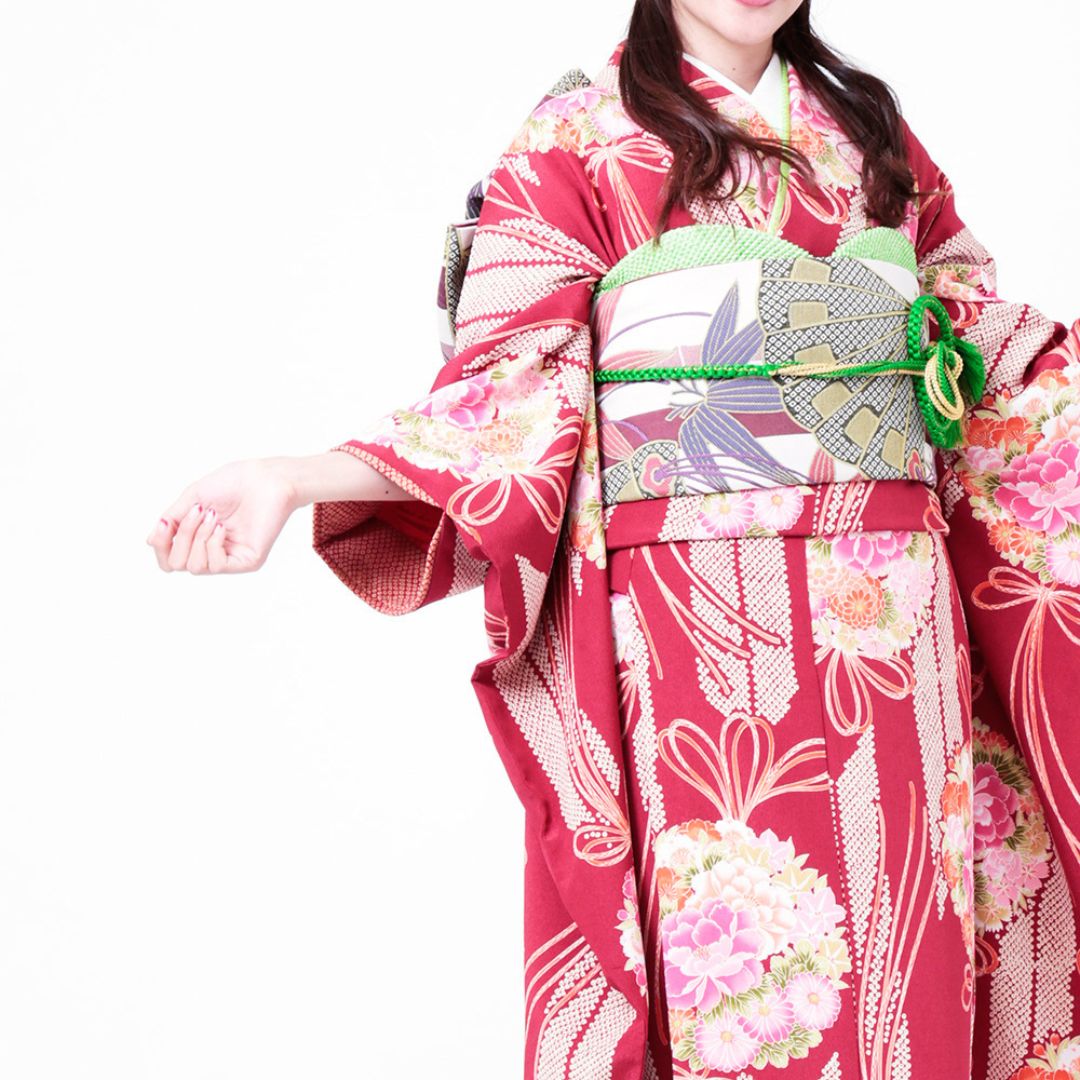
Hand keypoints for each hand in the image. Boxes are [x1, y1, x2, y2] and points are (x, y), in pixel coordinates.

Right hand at [145, 457, 297, 574]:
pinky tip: (222, 527)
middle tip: (198, 511)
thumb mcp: (193, 498)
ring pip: (194, 567)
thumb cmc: (233, 483)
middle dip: (181, 536)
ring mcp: (230, 558)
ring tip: (213, 516)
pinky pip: (216, 566)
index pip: (169, 558)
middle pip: (176, 564)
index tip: (164, 522)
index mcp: (198, 538)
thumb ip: (172, 520)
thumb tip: (149, 542)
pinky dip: (212, 544)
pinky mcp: (247, 561)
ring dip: (197, 537)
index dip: (160, 545)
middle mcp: (212, 551)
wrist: (265, 478)